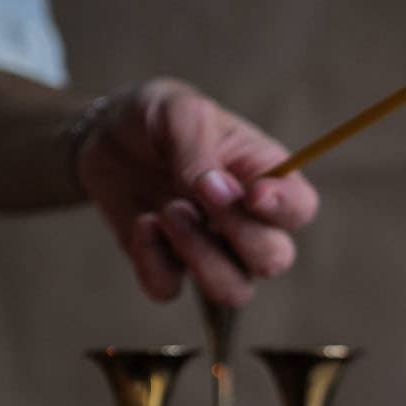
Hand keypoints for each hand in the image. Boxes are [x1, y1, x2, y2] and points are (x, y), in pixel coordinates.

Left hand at [75, 77, 318, 306]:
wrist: (106, 133)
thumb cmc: (158, 117)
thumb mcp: (179, 113)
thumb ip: (200, 152)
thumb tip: (219, 191)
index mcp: (265, 177)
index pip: (300, 209)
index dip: (284, 209)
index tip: (252, 194)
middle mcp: (247, 222)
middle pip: (274, 259)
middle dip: (240, 235)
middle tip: (199, 195)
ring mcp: (210, 250)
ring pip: (233, 291)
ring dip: (201, 257)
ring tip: (169, 211)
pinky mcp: (167, 265)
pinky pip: (170, 290)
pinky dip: (152, 261)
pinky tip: (143, 222)